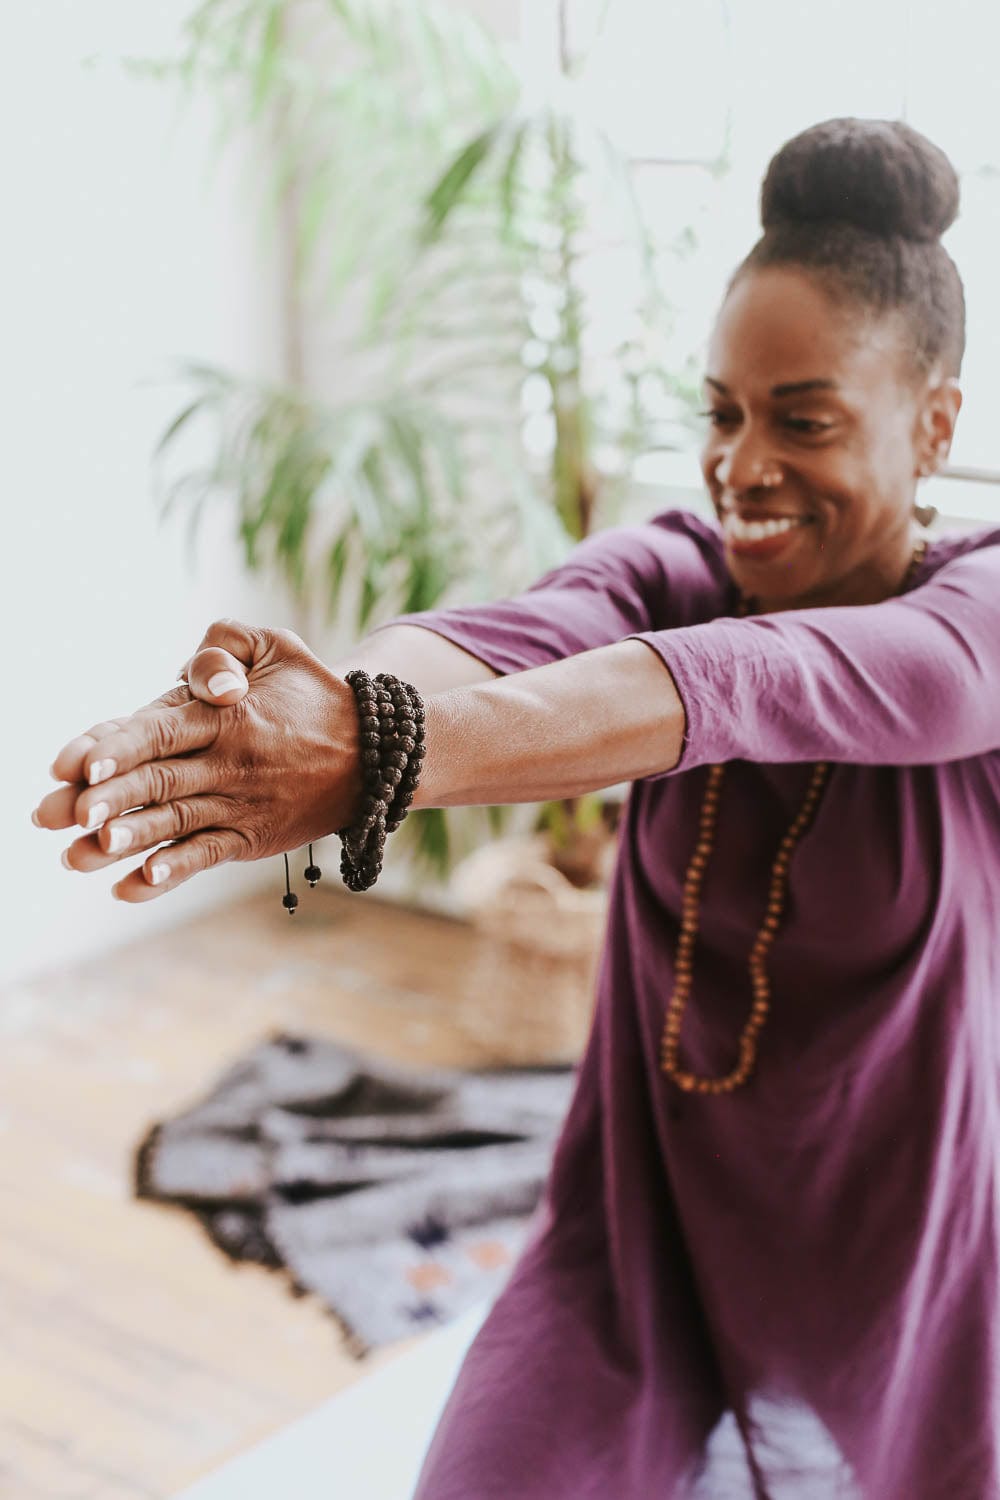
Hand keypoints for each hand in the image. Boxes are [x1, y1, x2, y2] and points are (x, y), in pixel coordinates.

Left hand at [32, 620, 363, 901]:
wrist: (375, 754)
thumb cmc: (311, 693)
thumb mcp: (275, 647)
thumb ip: (223, 647)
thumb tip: (201, 682)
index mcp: (228, 716)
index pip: (162, 729)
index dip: (117, 747)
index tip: (76, 766)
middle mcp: (230, 764)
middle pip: (158, 782)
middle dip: (106, 800)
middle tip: (57, 815)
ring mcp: (239, 806)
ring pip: (173, 824)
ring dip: (125, 841)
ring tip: (77, 856)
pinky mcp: (251, 838)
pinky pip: (206, 857)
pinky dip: (169, 872)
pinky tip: (130, 885)